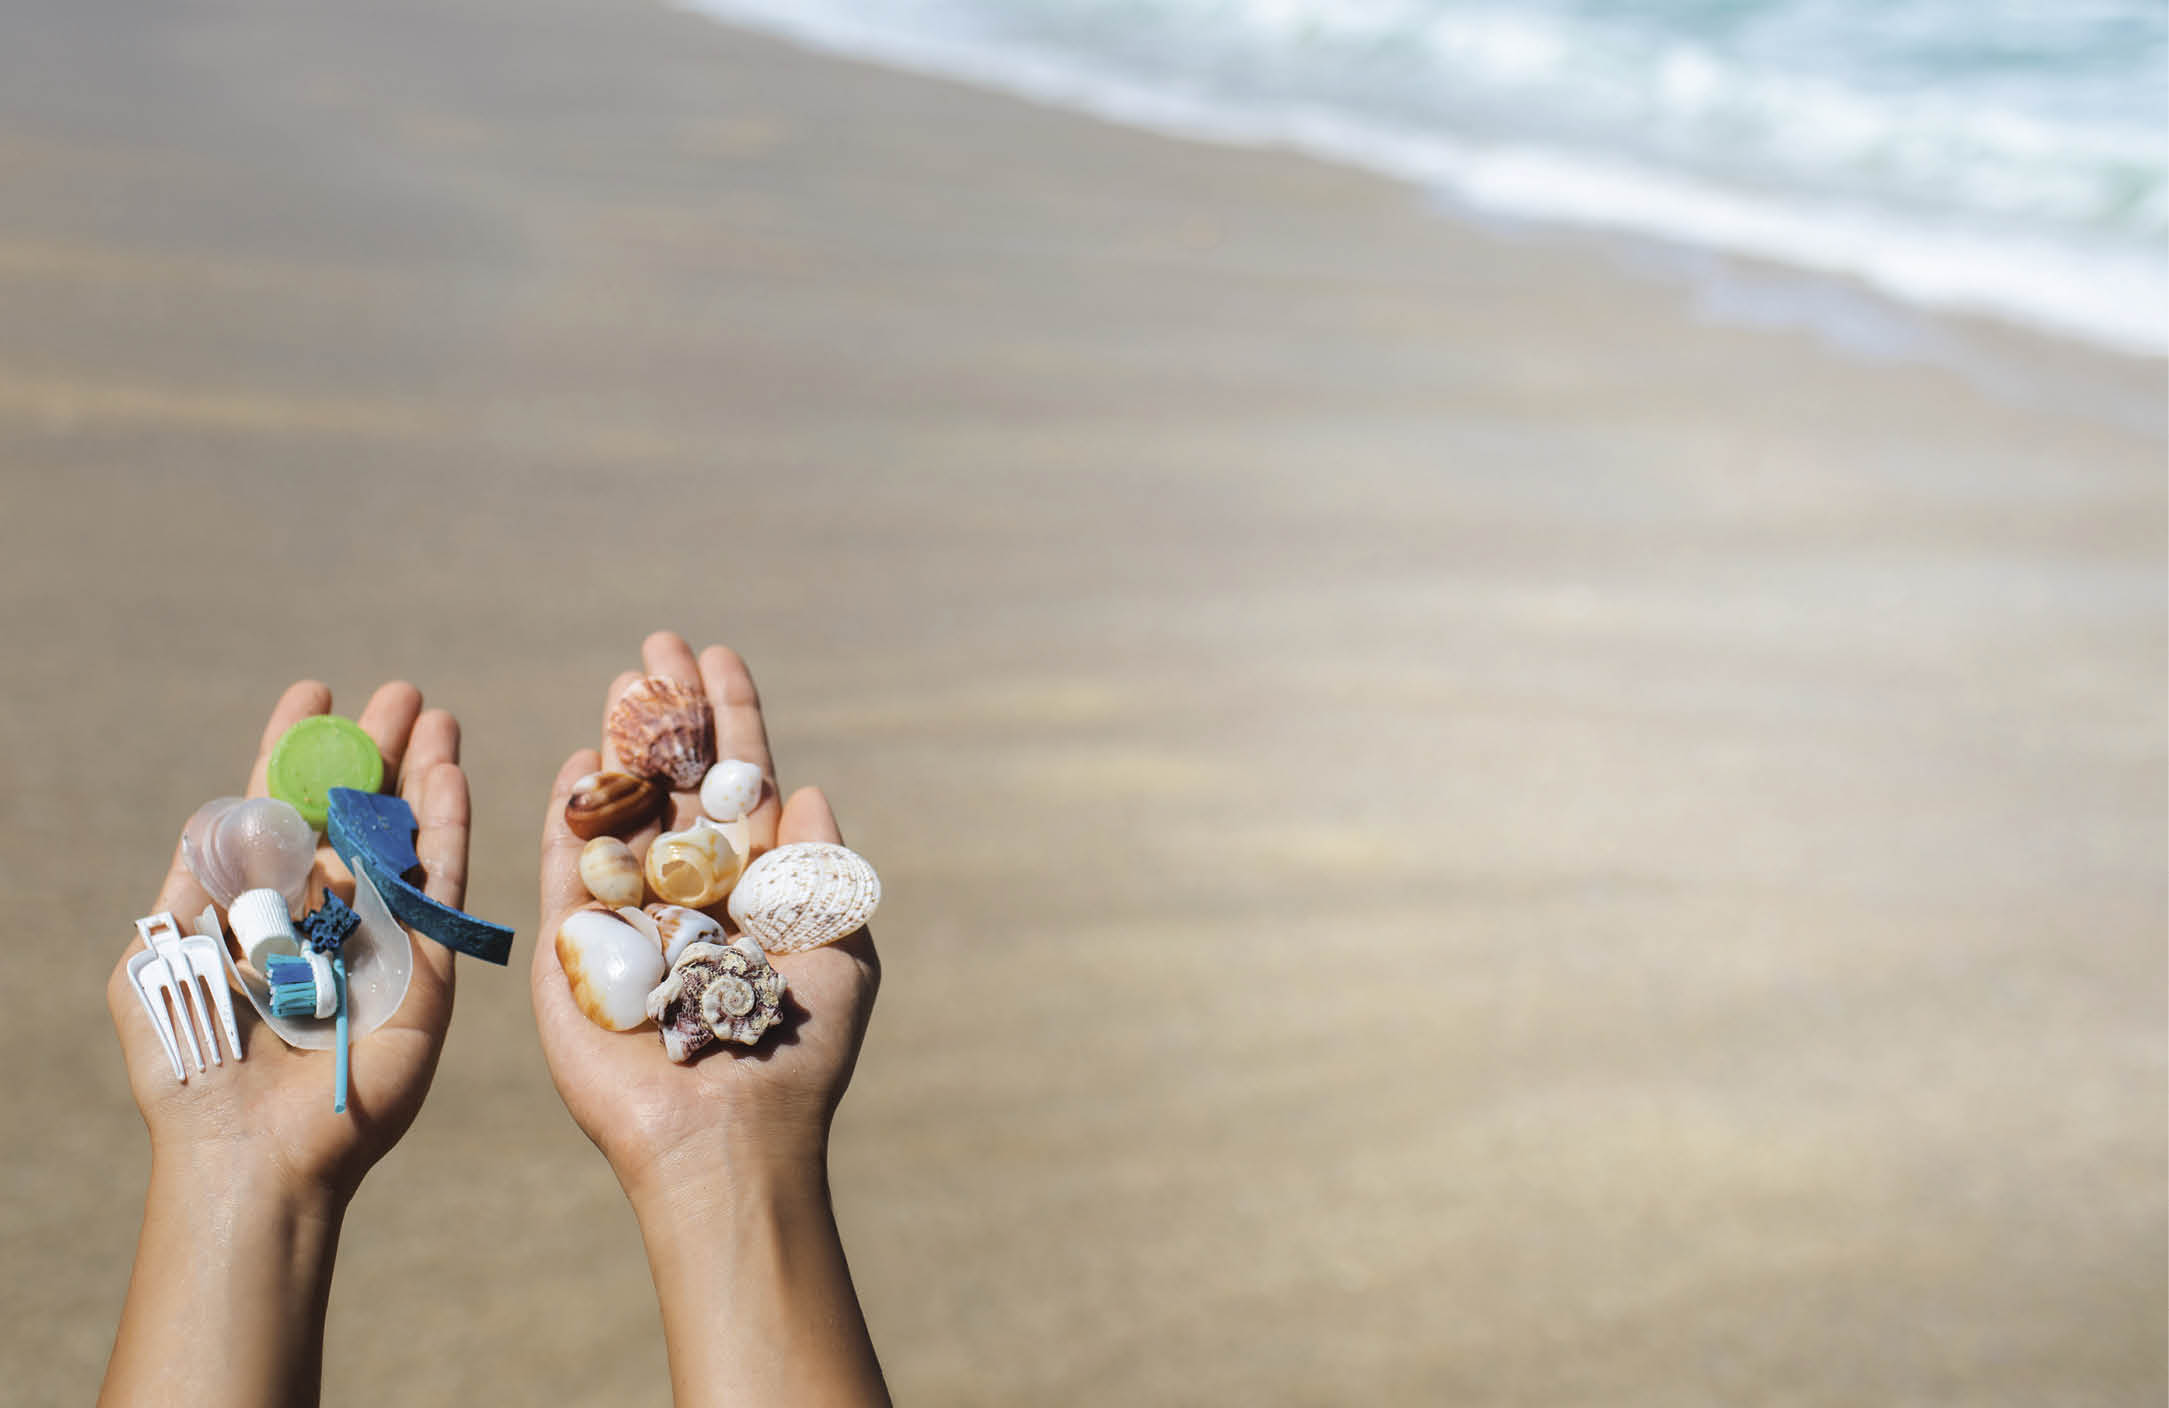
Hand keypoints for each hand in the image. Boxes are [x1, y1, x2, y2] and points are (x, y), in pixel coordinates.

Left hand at [105, 679, 467, 1199]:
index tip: (311, 693)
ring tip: (436, 714)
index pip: (281, 810)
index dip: (293, 751)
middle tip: (399, 692)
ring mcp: (379, 935)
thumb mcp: (162, 955)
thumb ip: (189, 884)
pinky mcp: (427, 965)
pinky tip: (449, 772)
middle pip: (356, 810)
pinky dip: (448, 825)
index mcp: (260, 906)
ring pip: (406, 834)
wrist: (251, 1145)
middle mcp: (324, 912)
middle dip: (374, 747)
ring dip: (421, 770)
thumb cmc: (192, 1063)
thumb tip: (217, 817)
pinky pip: (441, 883)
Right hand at [532, 632, 880, 1195]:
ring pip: (624, 809)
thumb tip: (811, 791)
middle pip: (678, 780)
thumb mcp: (839, 955)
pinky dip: (575, 814)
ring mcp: (632, 916)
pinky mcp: (578, 951)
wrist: (726, 1138)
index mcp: (755, 888)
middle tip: (657, 646)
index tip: (719, 657)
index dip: (731, 719)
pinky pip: (570, 869)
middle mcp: (691, 891)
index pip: (743, 782)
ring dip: (622, 744)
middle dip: (669, 711)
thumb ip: (823, 872)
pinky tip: (582, 763)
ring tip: (621, 682)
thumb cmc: (795, 1056)